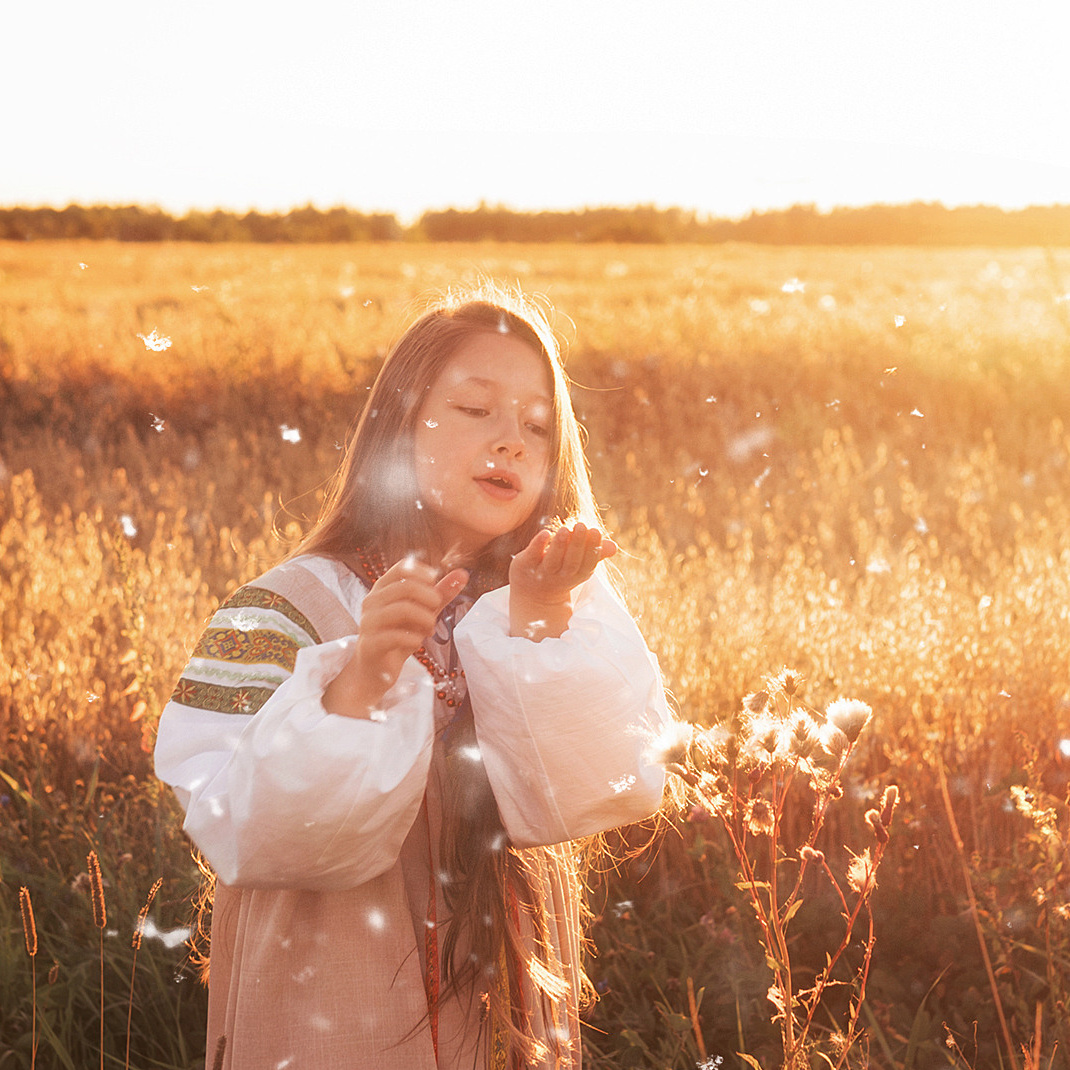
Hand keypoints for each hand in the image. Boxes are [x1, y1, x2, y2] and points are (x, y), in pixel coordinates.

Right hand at [324, 558, 468, 718]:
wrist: (375, 670)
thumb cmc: (398, 635)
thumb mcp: (422, 613)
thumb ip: (440, 594)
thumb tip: (463, 573)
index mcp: (383, 588)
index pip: (402, 567)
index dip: (424, 573)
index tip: (436, 586)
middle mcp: (372, 601)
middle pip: (406, 587)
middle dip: (430, 598)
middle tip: (436, 612)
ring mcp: (368, 622)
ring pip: (402, 609)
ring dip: (425, 619)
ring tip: (430, 629)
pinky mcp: (370, 644)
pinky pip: (395, 636)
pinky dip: (414, 639)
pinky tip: (417, 642)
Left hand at [508, 523, 617, 640]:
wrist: (532, 594)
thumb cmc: (561, 572)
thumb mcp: (579, 565)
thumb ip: (594, 553)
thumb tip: (614, 546)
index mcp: (576, 575)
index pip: (587, 564)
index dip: (592, 549)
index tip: (595, 531)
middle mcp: (560, 577)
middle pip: (571, 563)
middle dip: (577, 544)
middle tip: (581, 525)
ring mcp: (541, 574)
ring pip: (552, 561)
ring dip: (559, 545)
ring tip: (566, 529)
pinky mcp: (524, 566)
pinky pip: (532, 556)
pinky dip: (538, 545)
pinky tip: (545, 533)